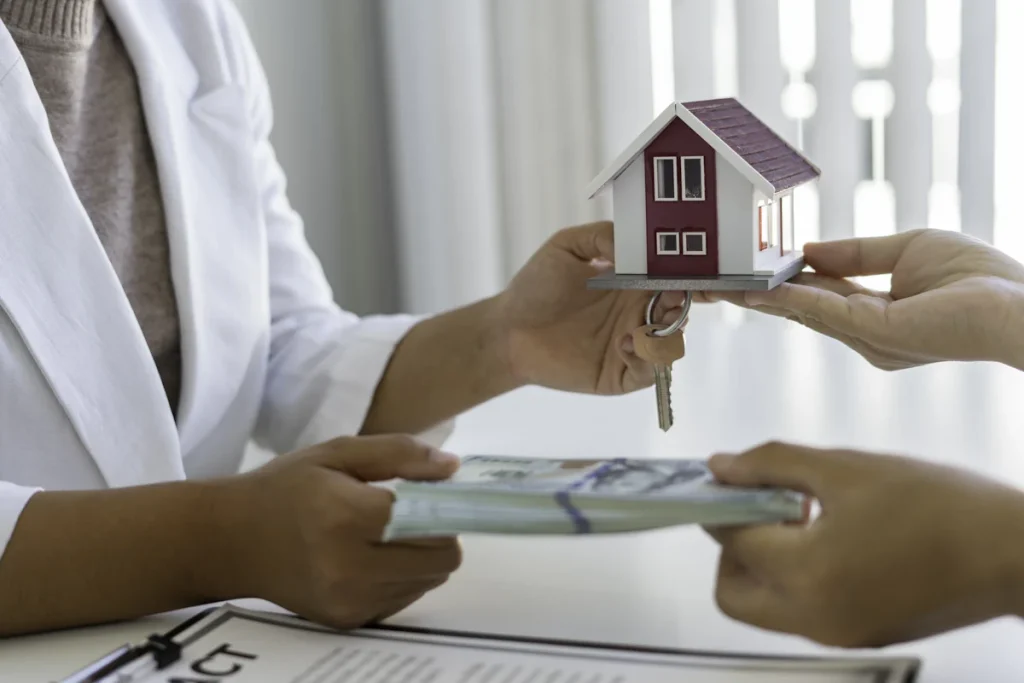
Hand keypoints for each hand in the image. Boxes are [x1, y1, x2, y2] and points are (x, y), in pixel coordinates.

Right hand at [218, 436, 461, 627]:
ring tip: (387, 535)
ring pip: (428, 581)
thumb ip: (398, 453)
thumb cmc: (285, 488)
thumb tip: (452, 468)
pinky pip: (404, 598)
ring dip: (422, 557)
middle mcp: (350, 567)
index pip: (430, 522)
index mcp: (346, 516)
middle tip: (415, 514)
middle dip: (438, 534)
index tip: (436, 493)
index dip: (443, 506)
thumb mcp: (337, 453)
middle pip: (440, 560)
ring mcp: (349, 600)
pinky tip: (373, 557)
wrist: (229, 541)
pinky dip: (402, 577)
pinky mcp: (347, 620)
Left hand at [494, 221, 686, 393]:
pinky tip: (624, 343)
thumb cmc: (535, 287)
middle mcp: (638, 313)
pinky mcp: (619, 374)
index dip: (693, 275)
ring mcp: (631, 345)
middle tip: (672, 297)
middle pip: (681, 311)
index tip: (695, 271)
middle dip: (685, 305)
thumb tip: (635, 245)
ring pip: (672, 343)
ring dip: (667, 333)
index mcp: (633, 283)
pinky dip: (646, 358)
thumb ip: (602, 237)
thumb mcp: (566, 246)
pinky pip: (649, 372)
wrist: (507, 328)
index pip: (675, 279)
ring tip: (642, 325)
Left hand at [705, 442, 1023, 647]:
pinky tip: (827, 536)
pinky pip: (801, 612)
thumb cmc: (934, 504)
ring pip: (765, 607)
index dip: (721, 504)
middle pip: (733, 594)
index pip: (731, 542)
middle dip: (733, 548)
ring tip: (801, 514)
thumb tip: (719, 466)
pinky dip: (795, 578)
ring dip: (764, 562)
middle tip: (760, 504)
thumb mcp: (845, 469)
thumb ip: (772, 464)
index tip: (728, 478)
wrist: (1010, 553)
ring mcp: (836, 634)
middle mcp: (812, 617)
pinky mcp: (859, 637)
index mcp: (805, 575)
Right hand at [707, 229, 1023, 369]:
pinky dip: (790, 299)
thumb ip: (855, 253)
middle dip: (759, 297)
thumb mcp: (906, 250)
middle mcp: (868, 335)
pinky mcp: (878, 335)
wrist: (1019, 303)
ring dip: (762, 299)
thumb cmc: (978, 276)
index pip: (820, 297)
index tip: (750, 274)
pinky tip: (761, 290)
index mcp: (876, 316)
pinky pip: (825, 311)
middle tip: (717, 287)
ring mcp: (870, 340)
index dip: (783, 284)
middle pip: (803, 311)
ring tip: (725, 288)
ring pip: (806, 313)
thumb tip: (807, 251)